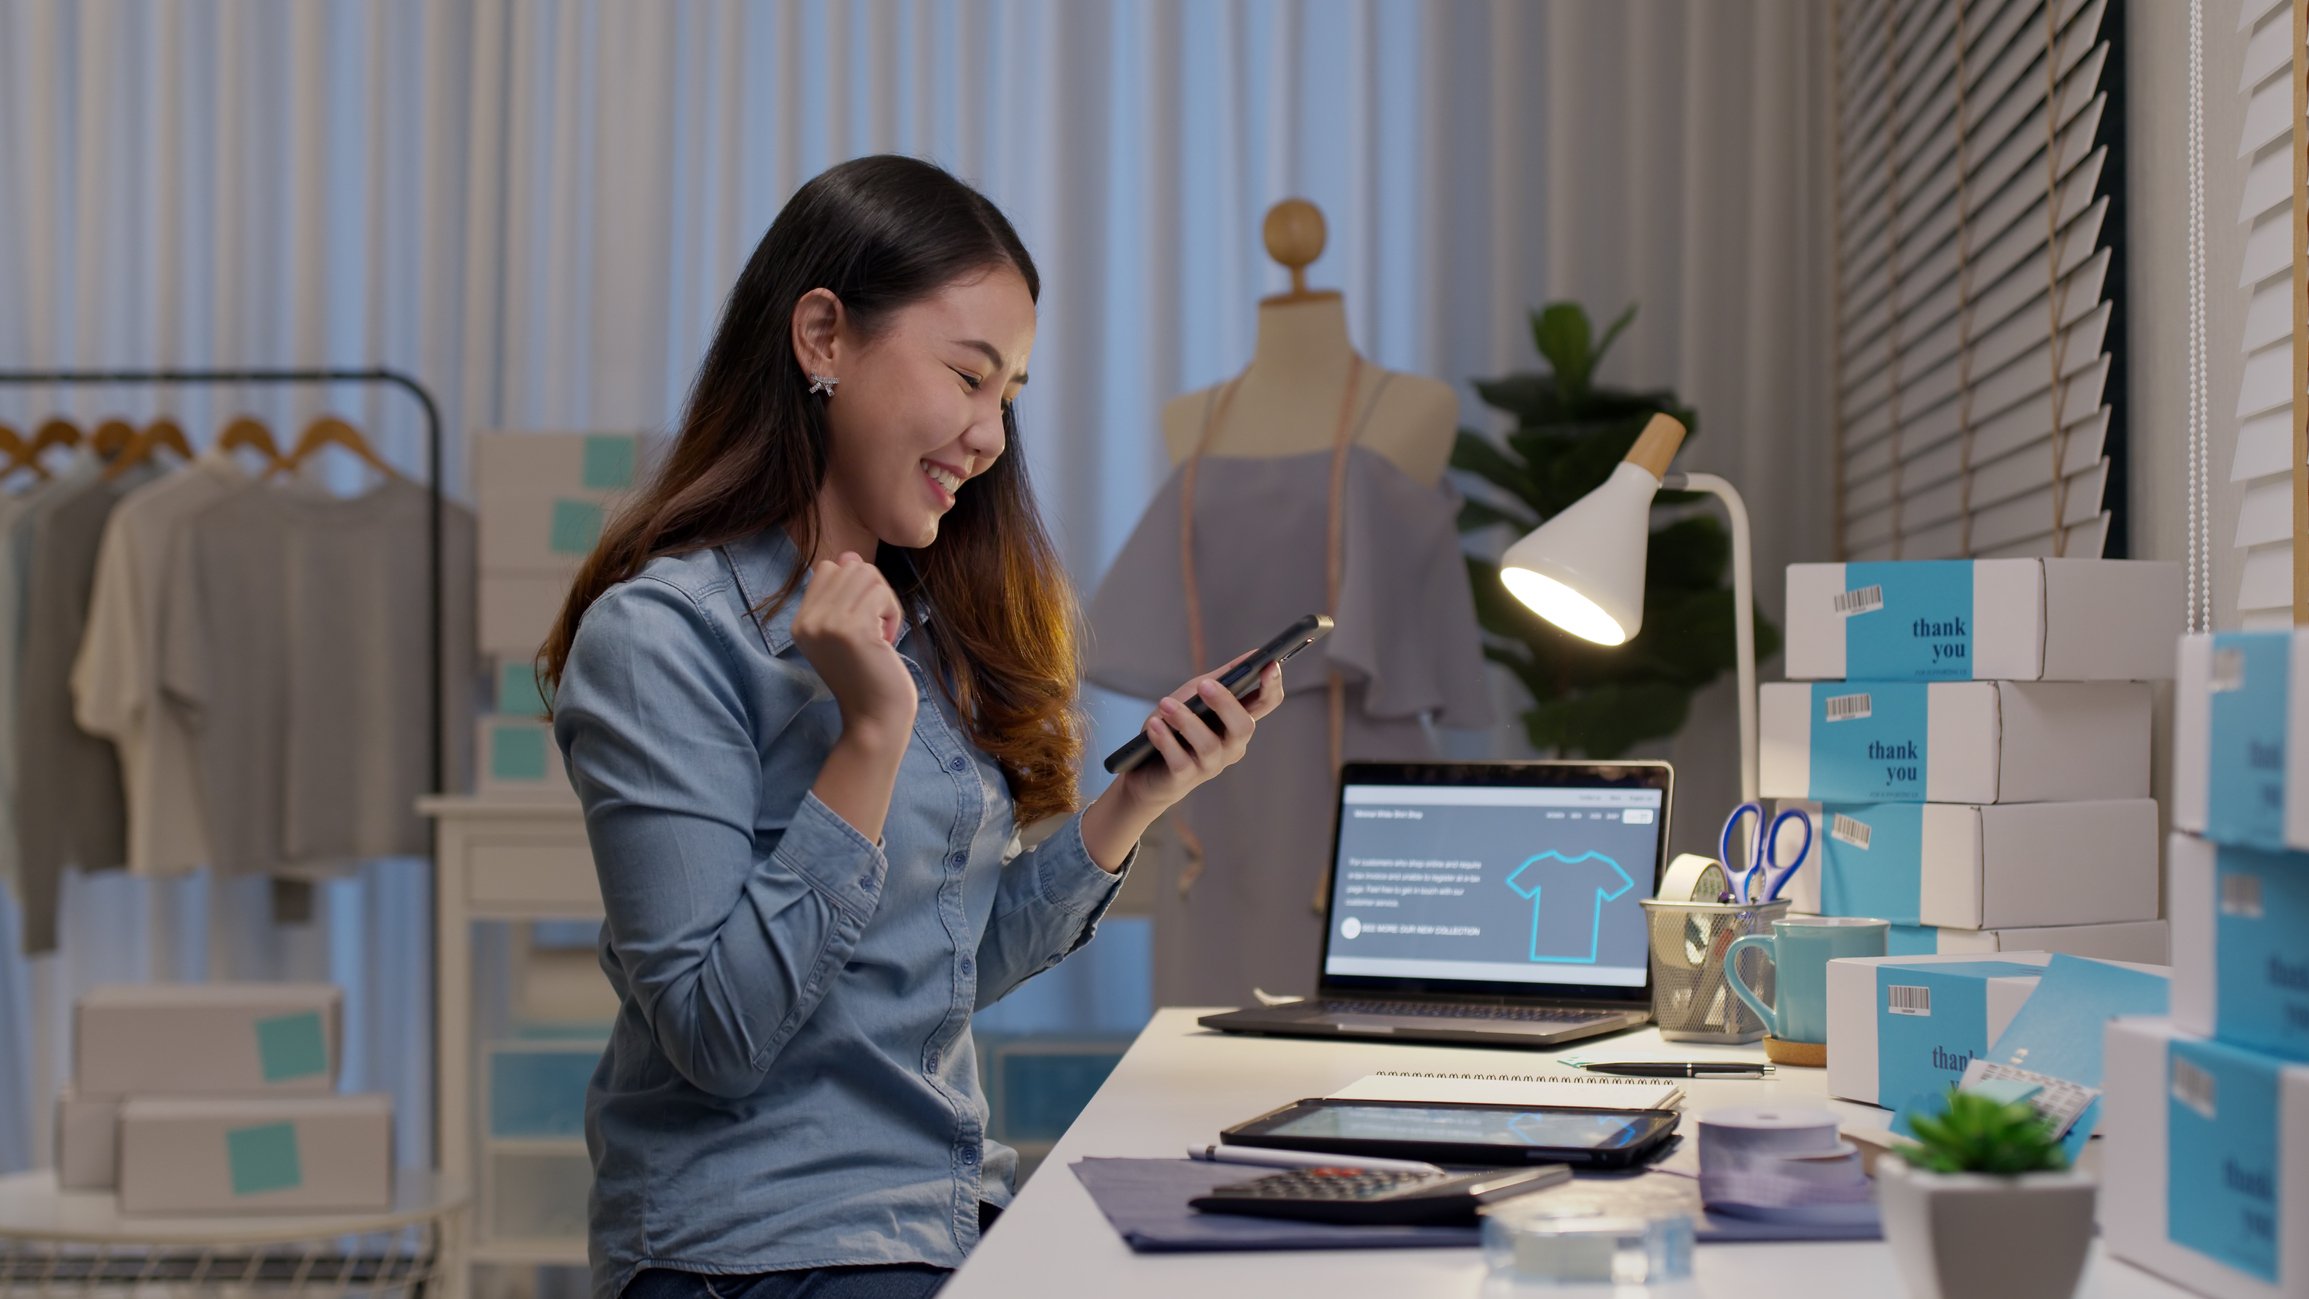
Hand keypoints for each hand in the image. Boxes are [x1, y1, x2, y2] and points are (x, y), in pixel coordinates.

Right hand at [790, 552, 916, 738]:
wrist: (875, 720)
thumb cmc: (869, 678)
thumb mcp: (847, 633)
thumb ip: (844, 596)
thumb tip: (849, 555)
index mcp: (800, 623)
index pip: (829, 568)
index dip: (856, 588)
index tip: (863, 624)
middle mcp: (807, 621)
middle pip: (851, 566)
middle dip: (875, 593)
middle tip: (876, 631)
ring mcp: (826, 624)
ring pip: (868, 574)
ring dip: (886, 603)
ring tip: (881, 636)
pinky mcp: (851, 629)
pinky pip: (882, 592)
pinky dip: (893, 614)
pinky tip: (886, 643)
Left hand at [1114, 650, 1285, 813]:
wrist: (1144, 768)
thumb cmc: (1175, 727)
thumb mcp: (1196, 696)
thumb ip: (1222, 678)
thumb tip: (1254, 654)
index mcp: (1237, 721)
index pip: (1266, 703)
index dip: (1271, 685)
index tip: (1269, 665)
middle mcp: (1231, 745)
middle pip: (1243, 726)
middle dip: (1225, 703)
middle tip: (1203, 684)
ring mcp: (1210, 765)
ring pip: (1209, 744)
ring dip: (1185, 720)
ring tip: (1165, 704)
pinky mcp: (1185, 778)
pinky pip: (1181, 760)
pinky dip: (1166, 740)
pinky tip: (1154, 725)